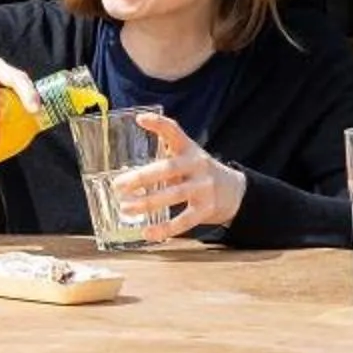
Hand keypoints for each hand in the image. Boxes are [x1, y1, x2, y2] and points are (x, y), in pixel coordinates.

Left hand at [122, 112, 247, 240]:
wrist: (235, 191)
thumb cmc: (198, 172)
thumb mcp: (186, 157)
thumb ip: (162, 159)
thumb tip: (122, 174)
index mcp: (188, 149)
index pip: (174, 131)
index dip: (158, 124)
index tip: (140, 119)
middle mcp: (197, 165)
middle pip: (168, 169)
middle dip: (141, 178)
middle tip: (118, 185)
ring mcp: (203, 187)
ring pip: (174, 195)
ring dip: (147, 203)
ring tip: (125, 208)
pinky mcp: (206, 209)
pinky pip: (184, 221)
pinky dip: (165, 229)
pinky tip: (147, 233)